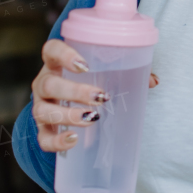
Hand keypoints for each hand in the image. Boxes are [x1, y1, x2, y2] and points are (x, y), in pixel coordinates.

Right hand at [31, 39, 159, 152]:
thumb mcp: (102, 72)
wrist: (67, 104)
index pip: (51, 50)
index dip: (63, 55)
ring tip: (92, 118)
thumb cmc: (88, 81)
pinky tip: (73, 140)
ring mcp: (40, 106)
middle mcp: (44, 83)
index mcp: (56, 63)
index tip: (84, 65)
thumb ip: (126, 72)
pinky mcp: (41, 129)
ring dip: (68, 115)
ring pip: (44, 111)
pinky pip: (43, 138)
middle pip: (49, 84)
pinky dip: (57, 142)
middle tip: (101, 97)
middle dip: (74, 91)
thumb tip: (153, 81)